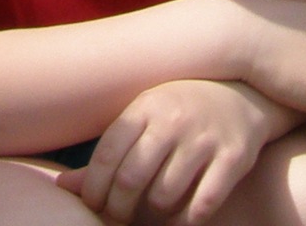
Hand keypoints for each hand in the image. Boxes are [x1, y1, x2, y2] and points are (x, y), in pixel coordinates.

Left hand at [59, 80, 283, 224]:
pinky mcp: (233, 159)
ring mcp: (205, 139)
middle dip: (118, 209)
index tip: (92, 204)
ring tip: (149, 215)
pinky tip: (178, 218)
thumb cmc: (180, 109)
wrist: (243, 92)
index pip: (107, 154)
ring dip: (152, 216)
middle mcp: (174, 120)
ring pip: (165, 196)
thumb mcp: (143, 117)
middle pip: (132, 179)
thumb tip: (62, 186)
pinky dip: (184, 221)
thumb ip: (109, 152)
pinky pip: (201, 206)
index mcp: (146, 106)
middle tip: (117, 218)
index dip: (93, 188)